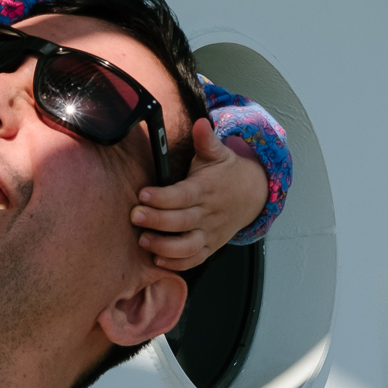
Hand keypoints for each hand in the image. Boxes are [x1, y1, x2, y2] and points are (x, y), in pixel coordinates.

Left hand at [130, 119, 266, 270]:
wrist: (253, 195)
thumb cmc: (227, 173)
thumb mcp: (218, 153)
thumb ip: (207, 141)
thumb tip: (201, 123)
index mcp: (206, 189)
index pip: (182, 195)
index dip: (162, 197)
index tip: (142, 194)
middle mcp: (208, 214)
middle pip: (181, 221)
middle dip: (157, 221)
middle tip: (134, 217)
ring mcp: (209, 232)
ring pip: (188, 246)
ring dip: (165, 247)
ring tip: (143, 240)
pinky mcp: (210, 246)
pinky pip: (194, 259)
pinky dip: (177, 264)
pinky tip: (157, 261)